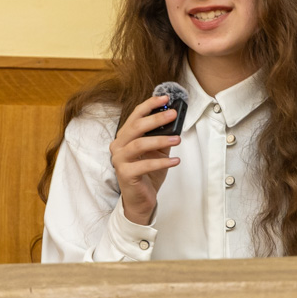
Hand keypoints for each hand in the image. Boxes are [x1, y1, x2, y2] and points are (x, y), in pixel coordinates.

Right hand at [109, 95, 181, 224]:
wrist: (140, 200)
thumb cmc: (148, 173)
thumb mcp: (157, 151)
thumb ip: (162, 136)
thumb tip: (174, 120)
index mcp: (124, 137)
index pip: (135, 116)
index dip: (149, 105)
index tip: (165, 98)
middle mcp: (118, 146)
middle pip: (136, 127)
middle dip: (156, 118)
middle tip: (173, 114)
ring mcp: (119, 160)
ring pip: (139, 144)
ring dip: (161, 140)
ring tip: (178, 140)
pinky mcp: (125, 174)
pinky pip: (145, 165)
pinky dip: (161, 162)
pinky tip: (175, 161)